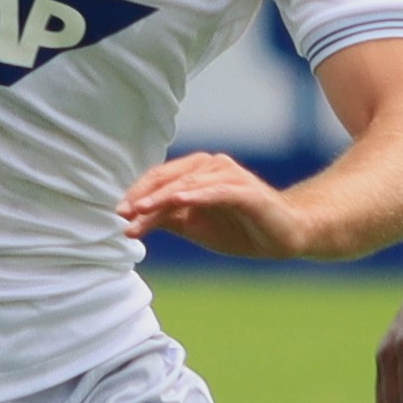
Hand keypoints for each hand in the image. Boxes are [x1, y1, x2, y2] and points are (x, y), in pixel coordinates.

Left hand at [116, 151, 313, 258]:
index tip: (118, 214)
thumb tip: (131, 220)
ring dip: (162, 198)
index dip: (137, 194)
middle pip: (169, 177)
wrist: (285, 236)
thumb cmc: (240, 228)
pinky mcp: (246, 190)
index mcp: (198, 171)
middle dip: (143, 197)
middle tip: (122, 214)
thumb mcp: (194, 226)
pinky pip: (216, 191)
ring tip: (140, 211)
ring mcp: (230, 176)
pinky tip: (178, 201)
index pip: (160, 178)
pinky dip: (196, 195)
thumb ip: (167, 218)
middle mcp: (212, 166)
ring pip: (188, 184)